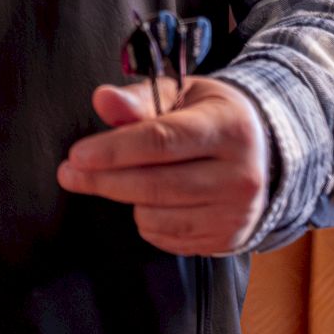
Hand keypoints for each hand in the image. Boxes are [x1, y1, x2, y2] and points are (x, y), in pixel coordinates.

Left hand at [56, 76, 269, 255]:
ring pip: (158, 215)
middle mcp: (239, 175)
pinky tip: (149, 198)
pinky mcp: (228, 239)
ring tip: (122, 177)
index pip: (162, 141)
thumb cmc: (211, 115)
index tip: (77, 155)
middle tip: (70, 172)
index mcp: (228, 127)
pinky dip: (146, 219)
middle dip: (104, 179)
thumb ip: (139, 99)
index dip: (115, 150)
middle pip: (155, 184)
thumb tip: (102, 99)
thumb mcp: (181, 94)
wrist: (263, 151)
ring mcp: (236, 213)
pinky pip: (168, 238)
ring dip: (126, 197)